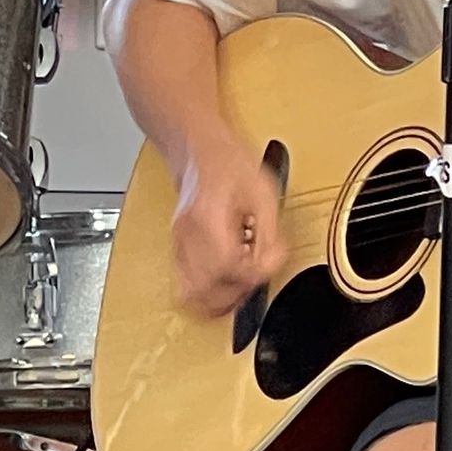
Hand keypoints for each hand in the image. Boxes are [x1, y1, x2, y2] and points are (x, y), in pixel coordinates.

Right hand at [170, 139, 287, 315]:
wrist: (202, 151)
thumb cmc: (230, 166)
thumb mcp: (264, 194)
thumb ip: (271, 234)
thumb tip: (273, 263)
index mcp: (209, 220)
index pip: (228, 267)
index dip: (252, 275)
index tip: (267, 265)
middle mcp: (188, 236)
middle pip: (204, 291)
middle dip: (234, 295)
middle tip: (253, 280)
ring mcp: (178, 245)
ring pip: (191, 295)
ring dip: (219, 299)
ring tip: (239, 283)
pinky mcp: (178, 249)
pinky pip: (187, 285)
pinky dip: (208, 289)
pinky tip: (225, 275)